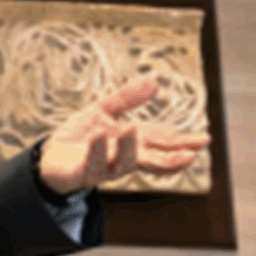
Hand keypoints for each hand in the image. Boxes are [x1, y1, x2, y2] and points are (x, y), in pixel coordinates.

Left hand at [38, 75, 209, 195]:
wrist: (51, 157)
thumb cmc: (80, 137)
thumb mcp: (102, 111)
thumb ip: (126, 99)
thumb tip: (154, 82)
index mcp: (132, 142)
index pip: (162, 142)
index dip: (183, 142)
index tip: (204, 139)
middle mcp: (123, 157)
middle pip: (154, 160)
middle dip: (173, 158)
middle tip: (192, 154)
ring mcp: (105, 167)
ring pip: (123, 162)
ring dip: (128, 147)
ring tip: (133, 128)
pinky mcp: (84, 173)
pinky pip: (93, 164)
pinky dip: (97, 150)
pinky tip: (100, 136)